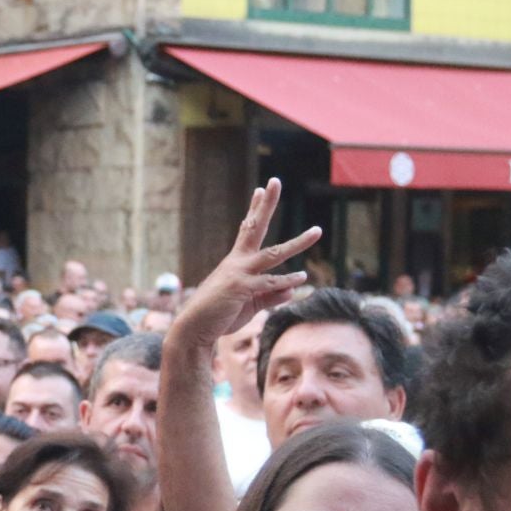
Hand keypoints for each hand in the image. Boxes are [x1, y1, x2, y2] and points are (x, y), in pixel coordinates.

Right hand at [173, 179, 319, 345]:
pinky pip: (270, 282)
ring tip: (317, 231)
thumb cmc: (218, 316)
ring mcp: (239, 273)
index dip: (254, 209)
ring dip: (297, 243)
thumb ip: (270, 295)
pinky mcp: (242, 288)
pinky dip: (287, 280)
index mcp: (235, 262)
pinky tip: (301, 278)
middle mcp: (237, 262)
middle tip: (275, 181)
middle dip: (266, 205)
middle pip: (254, 227)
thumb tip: (291, 290)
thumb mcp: (248, 304)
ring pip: (274, 254)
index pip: (247, 230)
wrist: (194, 329)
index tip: (260, 190)